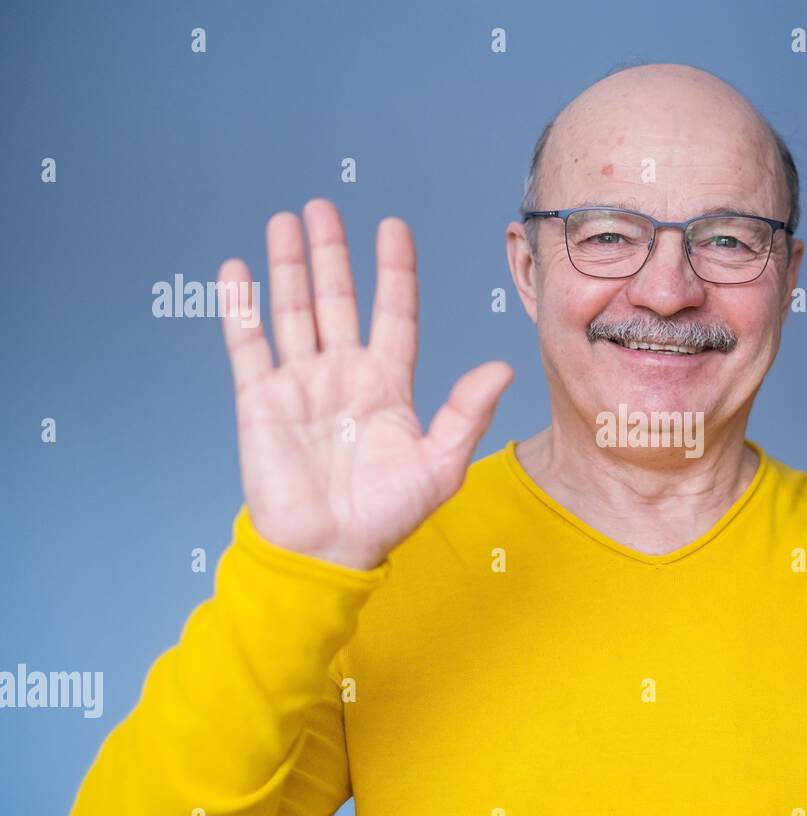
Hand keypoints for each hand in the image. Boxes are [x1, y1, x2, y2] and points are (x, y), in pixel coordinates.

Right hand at [217, 198, 512, 569]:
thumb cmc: (387, 515)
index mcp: (388, 384)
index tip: (393, 227)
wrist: (328, 552)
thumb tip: (503, 367)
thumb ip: (467, 413)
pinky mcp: (260, 401)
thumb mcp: (440, 464)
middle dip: (332, 254)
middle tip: (324, 207)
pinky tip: (237, 270)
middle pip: (338, 299)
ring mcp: (301, 384)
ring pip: (293, 310)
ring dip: (289, 266)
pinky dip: (241, 308)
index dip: (394, 271)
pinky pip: (248, 345)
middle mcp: (344, 374)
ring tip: (287, 220)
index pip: (394, 313)